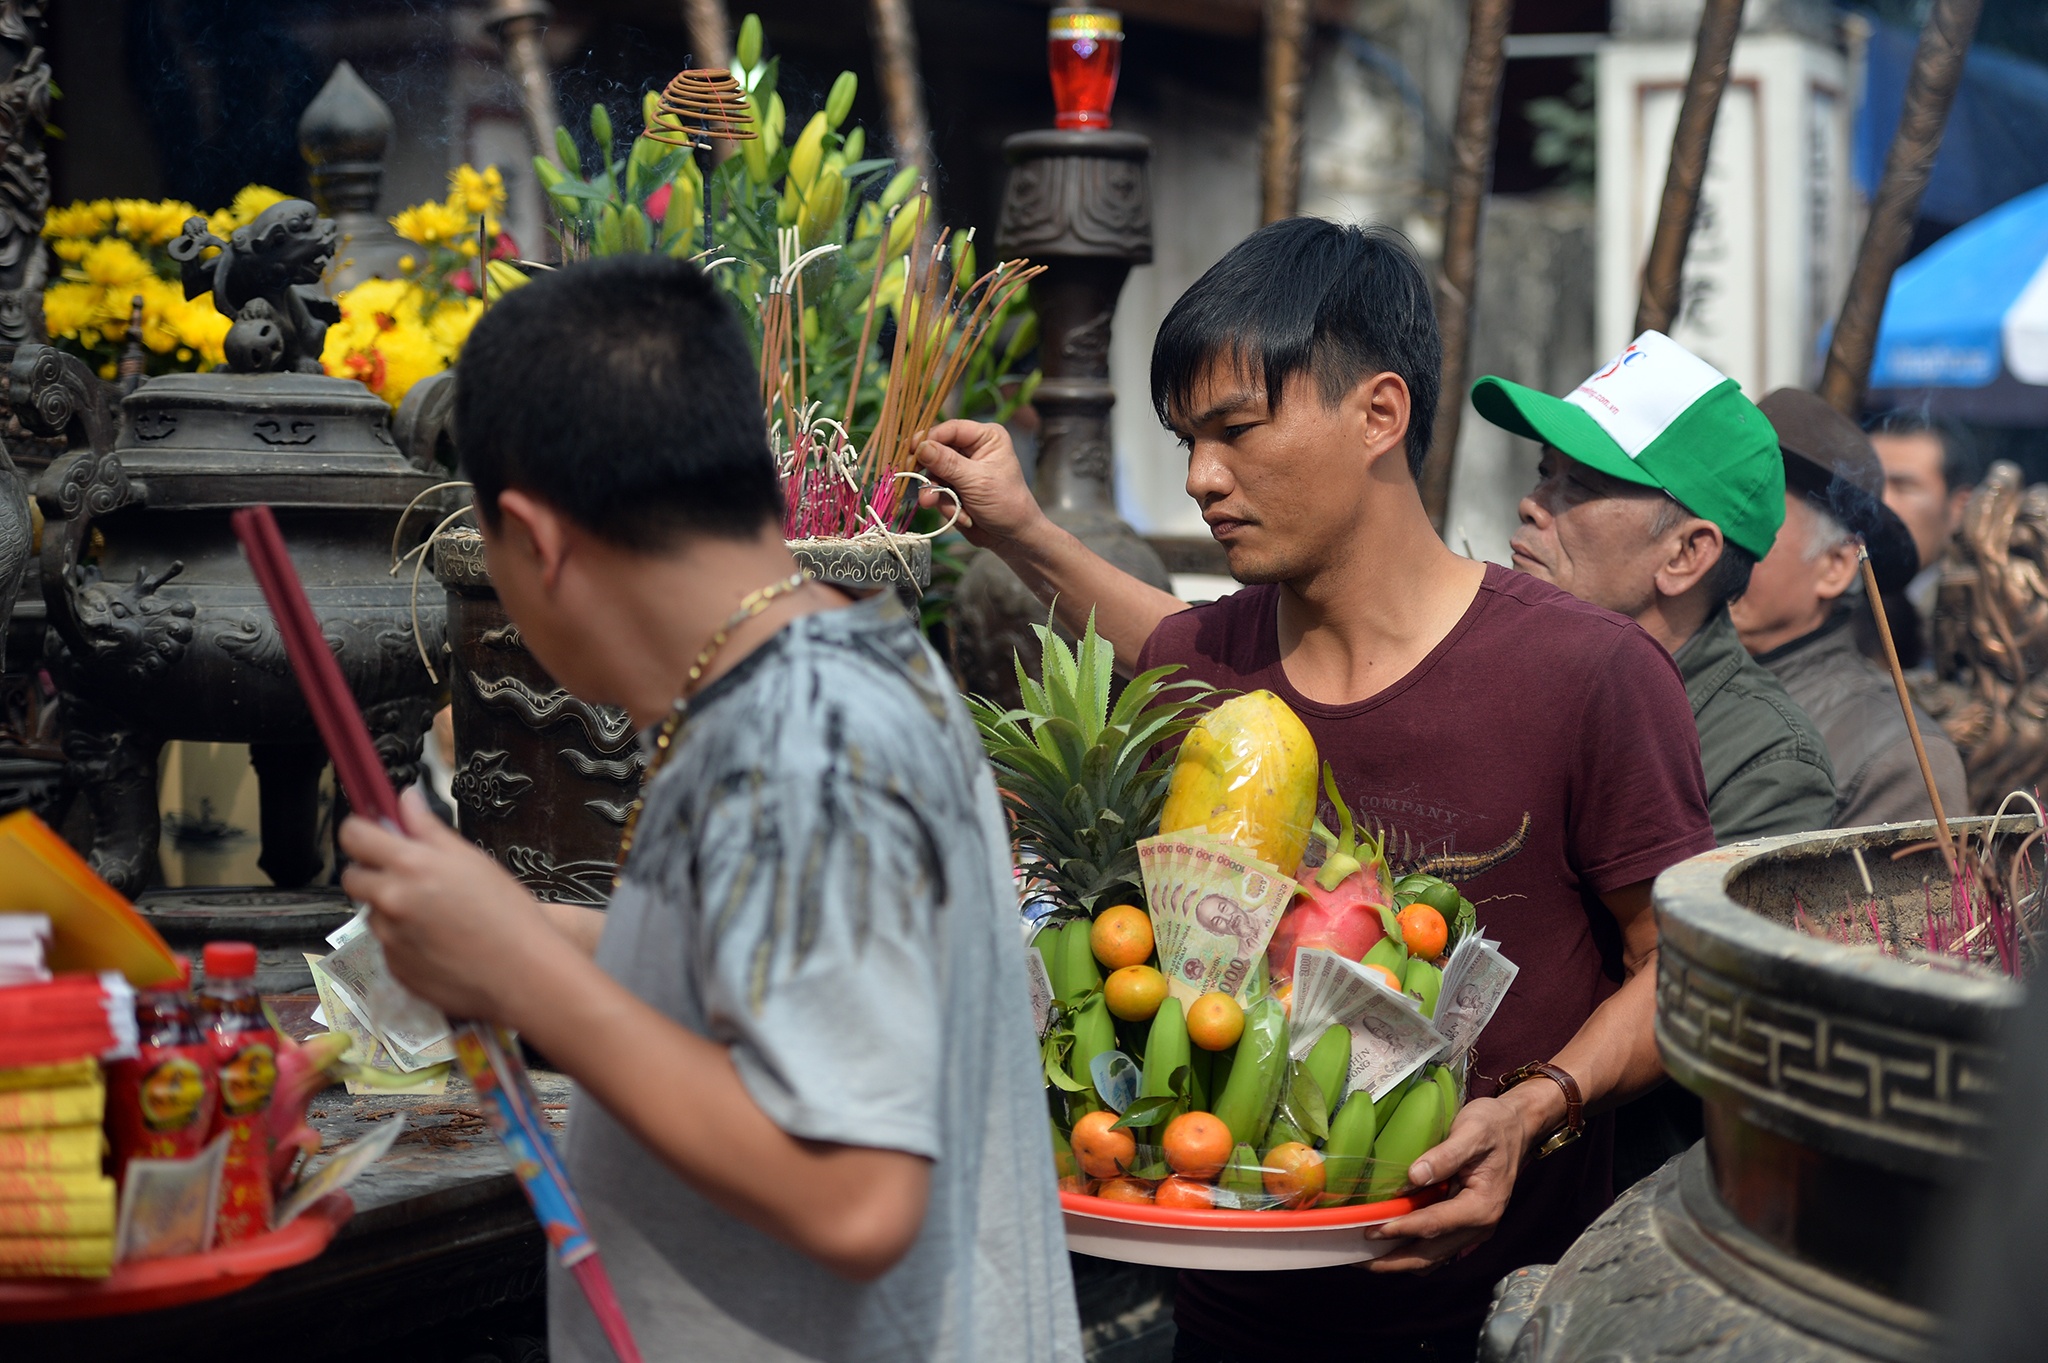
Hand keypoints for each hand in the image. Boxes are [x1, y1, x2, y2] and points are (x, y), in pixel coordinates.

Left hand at [336, 787, 554, 1022]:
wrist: (522, 974)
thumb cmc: (507, 913)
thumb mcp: (472, 860)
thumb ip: (429, 829)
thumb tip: (405, 800)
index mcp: (410, 866)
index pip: (353, 835)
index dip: (361, 830)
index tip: (373, 834)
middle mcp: (390, 901)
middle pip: (352, 876)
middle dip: (373, 872)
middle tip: (409, 876)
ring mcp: (388, 938)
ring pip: (373, 913)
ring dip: (392, 909)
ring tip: (436, 916)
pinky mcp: (394, 968)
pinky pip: (389, 945)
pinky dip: (406, 940)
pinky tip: (440, 942)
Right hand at [914, 419, 1048, 550]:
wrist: (1012, 537)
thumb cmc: (1006, 503)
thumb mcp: (976, 481)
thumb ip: (946, 463)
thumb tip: (920, 446)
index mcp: (986, 437)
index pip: (950, 429)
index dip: (929, 438)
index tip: (911, 450)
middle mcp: (972, 449)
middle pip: (936, 450)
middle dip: (930, 472)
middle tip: (914, 480)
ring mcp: (961, 469)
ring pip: (933, 473)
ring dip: (937, 493)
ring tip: (945, 508)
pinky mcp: (953, 488)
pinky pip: (936, 491)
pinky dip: (944, 505)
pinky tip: (960, 516)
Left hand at [1360, 1095, 1531, 1273]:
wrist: (1516, 1127)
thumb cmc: (1494, 1125)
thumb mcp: (1473, 1131)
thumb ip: (1446, 1154)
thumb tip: (1415, 1175)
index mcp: (1482, 1206)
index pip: (1435, 1225)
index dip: (1401, 1229)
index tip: (1370, 1230)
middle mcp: (1479, 1226)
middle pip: (1431, 1254)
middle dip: (1393, 1261)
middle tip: (1357, 1260)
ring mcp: (1473, 1229)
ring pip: (1432, 1257)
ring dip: (1400, 1262)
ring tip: (1365, 1258)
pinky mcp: (1465, 1225)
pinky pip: (1436, 1248)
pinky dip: (1411, 1251)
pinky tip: (1388, 1244)